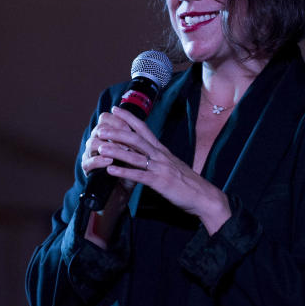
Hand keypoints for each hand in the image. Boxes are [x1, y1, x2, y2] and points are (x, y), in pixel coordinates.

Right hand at [81, 110, 140, 195]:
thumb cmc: (129, 168)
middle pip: (99, 128)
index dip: (117, 121)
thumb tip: (140, 125)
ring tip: (121, 151)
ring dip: (109, 146)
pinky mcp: (86, 168)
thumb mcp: (134, 152)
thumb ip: (134, 140)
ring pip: (93, 143)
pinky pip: (89, 161)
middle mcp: (95, 140)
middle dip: (115, 133)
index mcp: (105, 133)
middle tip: (128, 140)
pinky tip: (109, 162)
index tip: (129, 127)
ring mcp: (89, 154)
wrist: (120, 190)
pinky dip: (99, 160)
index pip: (105, 118)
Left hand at [94, 107, 231, 233]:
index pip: (144, 128)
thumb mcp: (171, 165)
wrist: (204, 196)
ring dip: (116, 151)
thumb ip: (157, 158)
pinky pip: (139, 176)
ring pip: (135, 156)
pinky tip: (110, 170)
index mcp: (162, 150)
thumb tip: (143, 154)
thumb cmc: (187, 182)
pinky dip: (123, 172)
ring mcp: (160, 168)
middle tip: (101, 127)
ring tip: (100, 147)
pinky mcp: (160, 182)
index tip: (115, 109)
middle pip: (136, 139)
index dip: (129, 117)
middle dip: (117, 132)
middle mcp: (160, 155)